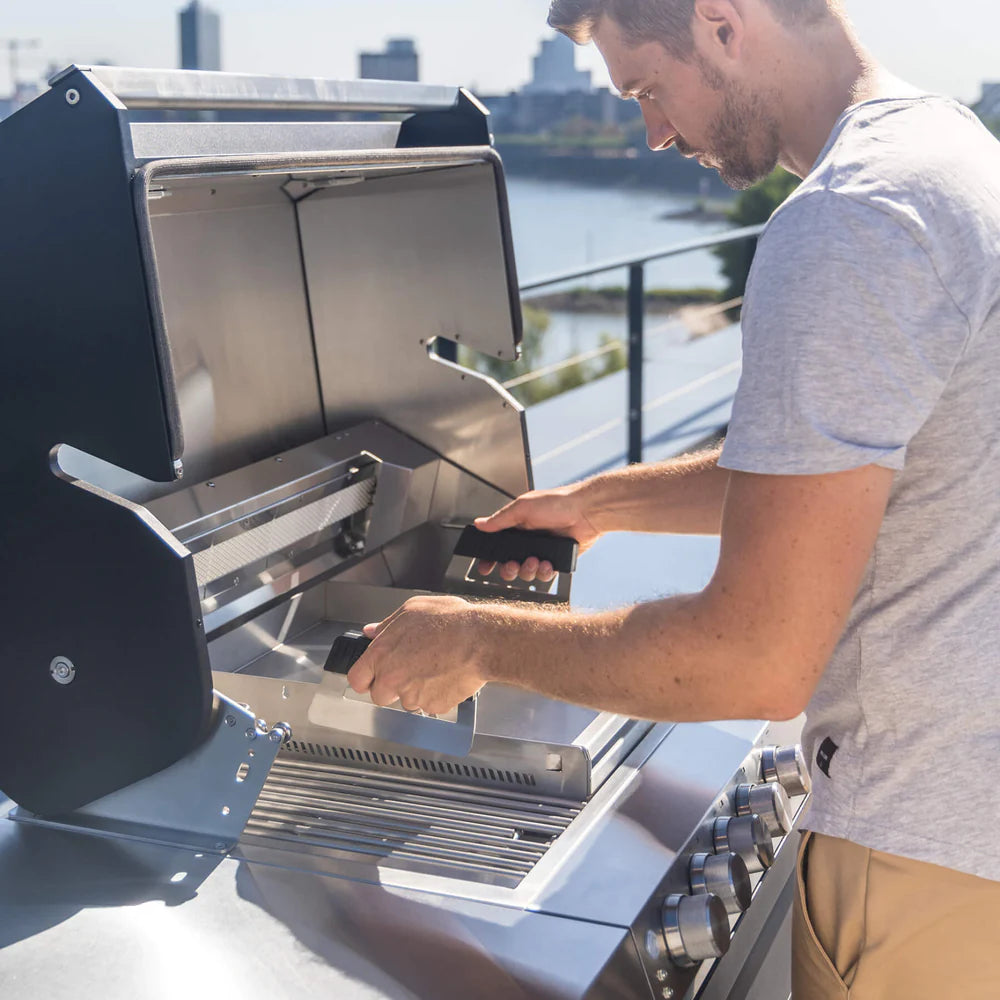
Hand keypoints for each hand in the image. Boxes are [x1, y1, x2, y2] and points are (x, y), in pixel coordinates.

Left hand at [347, 595, 489, 715]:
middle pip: (379, 696)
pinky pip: (430, 704)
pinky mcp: (434, 705)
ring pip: (407, 700)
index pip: (357, 679)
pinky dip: (436, 694)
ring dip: (415, 690)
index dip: (365, 677)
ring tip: (434, 668)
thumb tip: (373, 632)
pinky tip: (446, 675)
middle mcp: (393, 679)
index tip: (372, 676)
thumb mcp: (412, 610)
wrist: (481, 640)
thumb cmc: (450, 622)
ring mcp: (414, 695)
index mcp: (382, 655)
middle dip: (390, 687)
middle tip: (408, 670)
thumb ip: (387, 625)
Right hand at [474, 484, 599, 581]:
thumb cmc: (557, 503)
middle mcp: (527, 541)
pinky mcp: (555, 560)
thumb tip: (480, 524)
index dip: (489, 558)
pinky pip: (544, 575)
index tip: (484, 567)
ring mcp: (541, 552)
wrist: (586, 512)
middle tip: (512, 565)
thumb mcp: (522, 508)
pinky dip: (543, 571)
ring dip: (527, 570)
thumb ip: (500, 519)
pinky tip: (547, 563)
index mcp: (516, 526)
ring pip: (526, 573)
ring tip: (535, 560)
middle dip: (508, 569)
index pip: (496, 546)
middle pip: (509, 565)